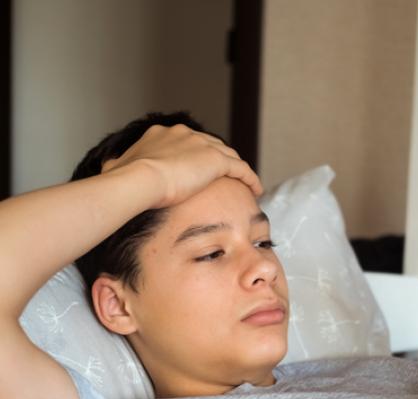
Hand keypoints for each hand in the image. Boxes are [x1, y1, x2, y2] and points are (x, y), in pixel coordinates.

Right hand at [101, 124, 261, 206]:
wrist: (140, 180)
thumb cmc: (125, 179)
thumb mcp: (116, 168)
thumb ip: (117, 167)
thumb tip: (106, 169)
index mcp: (161, 134)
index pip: (187, 142)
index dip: (196, 155)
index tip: (199, 169)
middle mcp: (184, 134)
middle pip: (210, 145)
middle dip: (219, 159)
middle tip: (227, 175)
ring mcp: (202, 145)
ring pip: (228, 156)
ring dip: (237, 169)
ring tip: (245, 183)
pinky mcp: (216, 160)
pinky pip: (241, 169)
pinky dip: (250, 178)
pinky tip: (256, 190)